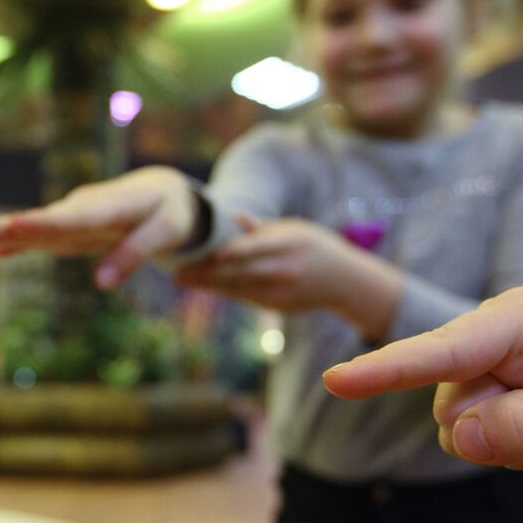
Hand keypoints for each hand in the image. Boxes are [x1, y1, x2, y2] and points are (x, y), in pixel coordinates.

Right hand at [0, 166, 199, 288]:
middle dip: (15, 227)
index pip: (78, 217)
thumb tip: (101, 284)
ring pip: (41, 228)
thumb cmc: (171, 211)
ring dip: (9, 233)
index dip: (48, 223)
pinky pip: (45, 236)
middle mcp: (87, 206)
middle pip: (49, 220)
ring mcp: (76, 216)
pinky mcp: (72, 227)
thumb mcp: (169, 231)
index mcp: (115, 204)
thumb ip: (135, 253)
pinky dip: (21, 242)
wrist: (162, 189)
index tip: (19, 225)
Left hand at [174, 215, 360, 312]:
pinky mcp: (277, 305)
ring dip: (208, 285)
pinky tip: (204, 286)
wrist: (345, 281)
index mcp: (288, 244)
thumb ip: (262, 228)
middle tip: (177, 274)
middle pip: (239, 272)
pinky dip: (224, 290)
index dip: (227, 253)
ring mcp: (280, 291)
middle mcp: (283, 269)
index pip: (252, 249)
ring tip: (183, 280)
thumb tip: (231, 217)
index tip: (204, 254)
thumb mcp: (294, 228)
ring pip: (238, 288)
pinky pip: (245, 296)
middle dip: (206, 274)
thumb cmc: (313, 246)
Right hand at [323, 286, 522, 493]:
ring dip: (511, 446)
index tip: (335, 382)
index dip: (388, 368)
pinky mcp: (490, 401)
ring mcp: (489, 371)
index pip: (445, 350)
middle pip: (451, 404)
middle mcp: (495, 338)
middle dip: (502, 431)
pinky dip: (514, 454)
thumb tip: (464, 439)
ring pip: (459, 430)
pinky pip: (474, 445)